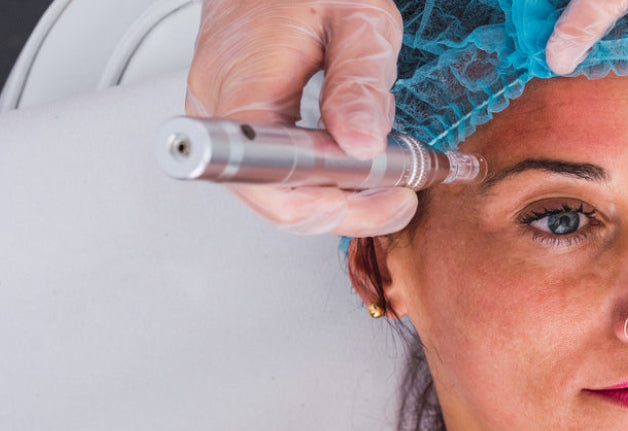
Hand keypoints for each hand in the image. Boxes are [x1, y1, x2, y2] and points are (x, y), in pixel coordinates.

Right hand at [185, 0, 417, 235]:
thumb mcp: (358, 19)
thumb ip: (360, 83)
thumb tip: (362, 146)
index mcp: (242, 83)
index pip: (270, 180)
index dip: (331, 203)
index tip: (387, 193)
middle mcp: (219, 108)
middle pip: (276, 197)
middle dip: (346, 206)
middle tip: (400, 197)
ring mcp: (224, 116)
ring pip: (278, 190)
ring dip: (338, 195)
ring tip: (388, 180)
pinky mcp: (238, 117)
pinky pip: (277, 169)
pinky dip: (322, 176)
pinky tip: (357, 167)